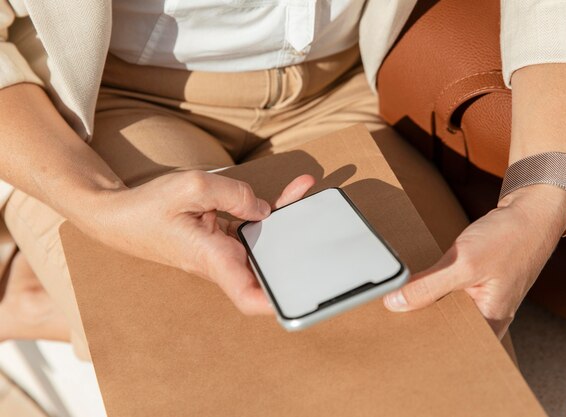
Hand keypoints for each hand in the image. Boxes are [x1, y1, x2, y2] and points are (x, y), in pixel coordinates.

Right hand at [77, 170, 314, 314]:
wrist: (119, 216)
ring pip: (262, 242)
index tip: (300, 299)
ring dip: (286, 220)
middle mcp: (220, 260)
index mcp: (212, 258)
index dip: (276, 303)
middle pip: (268, 263)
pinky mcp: (220, 239)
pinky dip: (267, 211)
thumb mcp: (192, 186)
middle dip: (296, 245)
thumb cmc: (148, 207)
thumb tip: (264, 209)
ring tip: (304, 192)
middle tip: (316, 220)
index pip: (248, 296)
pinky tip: (286, 194)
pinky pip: (249, 228)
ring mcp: (221, 251)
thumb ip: (234, 193)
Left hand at [384, 185, 565, 337]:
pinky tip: (415, 287)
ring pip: (447, 311)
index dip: (422, 341)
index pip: (449, 345)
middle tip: (390, 319)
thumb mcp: (464, 263)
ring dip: (425, 304)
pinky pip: (450, 296)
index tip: (394, 336)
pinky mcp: (477, 287)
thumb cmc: (509, 238)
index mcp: (491, 323)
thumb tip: (394, 303)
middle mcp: (489, 319)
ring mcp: (484, 302)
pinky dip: (434, 291)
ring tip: (397, 302)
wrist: (532, 212)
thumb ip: (428, 286)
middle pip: (446, 329)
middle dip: (420, 323)